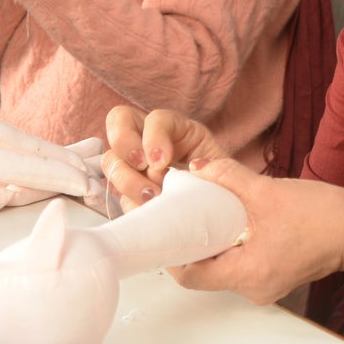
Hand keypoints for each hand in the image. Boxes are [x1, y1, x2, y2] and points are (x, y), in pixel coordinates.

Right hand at [100, 106, 223, 206]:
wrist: (226, 225)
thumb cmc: (230, 195)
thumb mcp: (231, 175)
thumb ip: (221, 168)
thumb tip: (197, 169)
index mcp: (179, 131)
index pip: (156, 118)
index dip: (153, 135)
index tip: (161, 162)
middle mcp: (152, 143)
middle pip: (118, 121)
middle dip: (126, 144)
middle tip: (143, 168)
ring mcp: (137, 168)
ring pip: (112, 160)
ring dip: (126, 179)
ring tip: (151, 199)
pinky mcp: (132, 195)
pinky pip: (115, 194)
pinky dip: (128, 204)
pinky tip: (146, 213)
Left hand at [160, 156, 343, 304]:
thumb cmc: (323, 215)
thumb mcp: (268, 191)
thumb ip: (229, 177)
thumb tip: (196, 168)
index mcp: (248, 274)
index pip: (191, 275)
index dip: (170, 253)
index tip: (162, 227)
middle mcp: (253, 289)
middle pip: (205, 271)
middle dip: (191, 242)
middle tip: (179, 213)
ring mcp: (265, 286)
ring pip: (223, 267)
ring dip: (212, 242)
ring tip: (203, 212)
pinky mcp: (275, 276)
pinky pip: (241, 264)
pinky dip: (231, 244)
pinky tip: (230, 220)